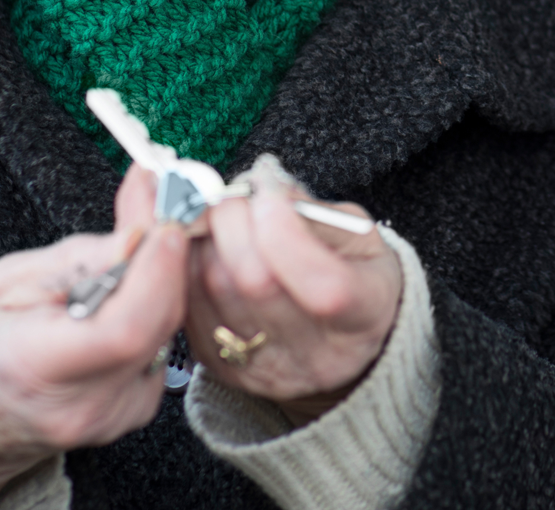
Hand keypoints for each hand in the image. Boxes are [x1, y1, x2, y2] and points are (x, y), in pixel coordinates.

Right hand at [0, 164, 184, 509]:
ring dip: (160, 287)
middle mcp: (81, 405)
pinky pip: (160, 349)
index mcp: (35, 368)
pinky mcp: (131, 413)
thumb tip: (141, 233)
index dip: (156, 273)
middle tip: (159, 217)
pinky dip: (152, 315)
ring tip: (127, 261)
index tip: (165, 226)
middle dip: (165, 263)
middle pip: (156, 326)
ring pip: (165, 334)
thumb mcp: (10, 278)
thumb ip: (82, 257)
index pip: (124, 329)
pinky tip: (120, 303)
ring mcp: (109, 417)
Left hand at [184, 155, 401, 424]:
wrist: (335, 332)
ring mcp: (267, 369)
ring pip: (213, 289)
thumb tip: (263, 186)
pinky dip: (189, 263)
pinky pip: (188, 304)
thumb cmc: (350, 271)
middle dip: (235, 220)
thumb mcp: (356, 234)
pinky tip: (205, 244)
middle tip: (236, 192)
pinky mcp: (223, 368)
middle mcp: (318, 356)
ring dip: (205, 237)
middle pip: (256, 283)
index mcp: (365, 316)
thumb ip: (314, 211)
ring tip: (221, 214)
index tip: (269, 192)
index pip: (326, 288)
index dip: (288, 234)